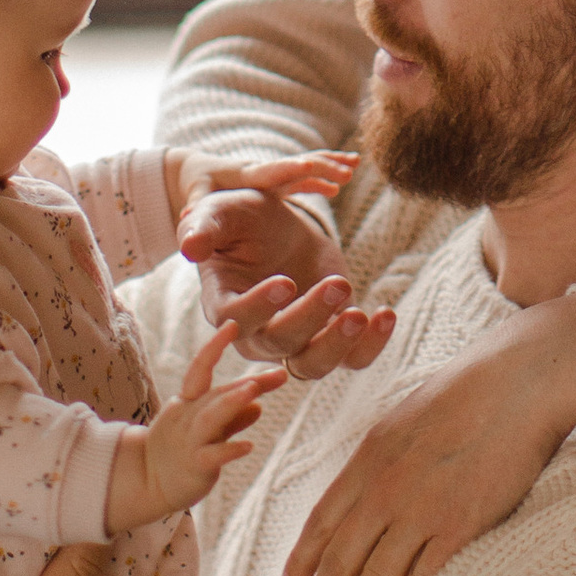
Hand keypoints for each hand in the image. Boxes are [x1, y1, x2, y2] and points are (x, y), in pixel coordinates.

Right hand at [113, 295, 287, 527]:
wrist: (145, 483)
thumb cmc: (179, 452)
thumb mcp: (205, 430)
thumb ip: (231, 417)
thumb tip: (257, 405)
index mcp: (188, 402)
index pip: (199, 368)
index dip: (214, 346)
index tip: (233, 324)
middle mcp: (187, 417)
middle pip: (217, 394)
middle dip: (247, 383)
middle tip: (279, 374)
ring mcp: (189, 441)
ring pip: (210, 418)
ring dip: (232, 402)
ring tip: (253, 391)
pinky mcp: (193, 466)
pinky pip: (211, 456)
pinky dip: (229, 450)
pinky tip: (248, 446)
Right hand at [181, 170, 398, 384]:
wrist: (275, 229)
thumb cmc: (240, 220)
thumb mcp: (222, 212)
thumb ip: (204, 226)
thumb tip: (189, 246)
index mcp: (224, 305)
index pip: (237, 320)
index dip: (260, 307)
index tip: (286, 282)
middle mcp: (256, 334)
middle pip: (280, 343)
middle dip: (310, 318)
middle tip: (337, 284)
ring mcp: (295, 340)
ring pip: (313, 364)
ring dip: (339, 344)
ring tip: (363, 315)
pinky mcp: (328, 337)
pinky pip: (350, 358)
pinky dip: (371, 345)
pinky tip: (386, 314)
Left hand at [277, 292, 575, 575]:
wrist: (518, 382)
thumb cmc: (468, 391)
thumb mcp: (405, 415)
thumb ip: (381, 455)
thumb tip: (366, 486)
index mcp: (368, 457)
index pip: (322, 520)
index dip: (303, 560)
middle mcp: (385, 488)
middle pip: (340, 561)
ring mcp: (421, 509)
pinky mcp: (459, 525)